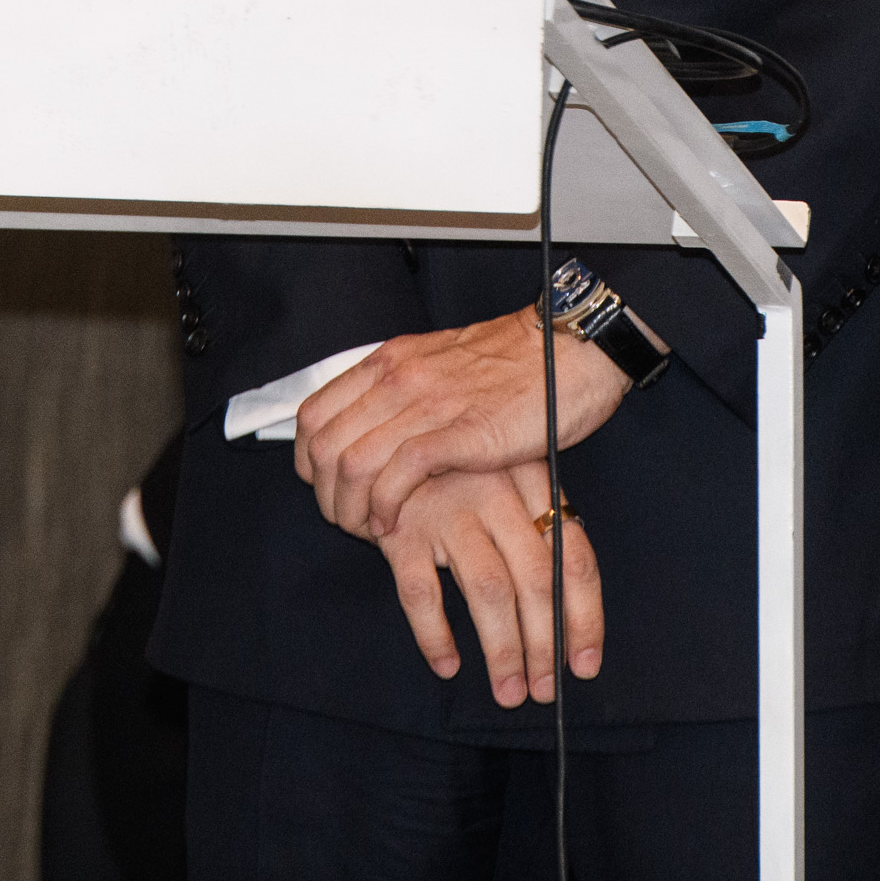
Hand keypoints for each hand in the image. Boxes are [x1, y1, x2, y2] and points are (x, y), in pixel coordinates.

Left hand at [294, 309, 630, 540]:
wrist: (571, 352)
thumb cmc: (515, 365)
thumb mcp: (441, 365)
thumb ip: (404, 391)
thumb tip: (373, 429)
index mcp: (390, 361)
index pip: (314, 414)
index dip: (308, 461)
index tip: (325, 488)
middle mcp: (398, 378)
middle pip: (324, 445)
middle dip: (323, 494)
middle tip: (344, 519)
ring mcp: (426, 404)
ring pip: (352, 463)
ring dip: (349, 509)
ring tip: (366, 528)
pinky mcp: (460, 434)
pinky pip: (397, 476)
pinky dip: (384, 508)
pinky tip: (392, 526)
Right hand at [370, 463, 604, 704]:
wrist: (384, 440)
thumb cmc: (457, 472)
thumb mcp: (507, 479)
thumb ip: (538, 528)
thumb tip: (571, 617)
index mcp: (532, 481)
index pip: (573, 556)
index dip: (584, 616)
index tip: (585, 664)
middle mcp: (495, 492)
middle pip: (536, 580)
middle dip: (545, 645)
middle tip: (544, 691)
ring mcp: (447, 508)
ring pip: (489, 591)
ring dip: (503, 651)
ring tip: (510, 693)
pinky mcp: (401, 528)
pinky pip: (421, 593)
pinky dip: (435, 636)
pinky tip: (448, 666)